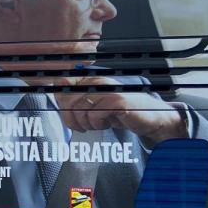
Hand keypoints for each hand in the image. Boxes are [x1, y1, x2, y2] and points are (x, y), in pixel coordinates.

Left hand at [53, 77, 187, 143]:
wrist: (149, 118)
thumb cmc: (120, 113)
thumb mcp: (95, 106)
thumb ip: (78, 101)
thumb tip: (58, 100)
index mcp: (90, 80)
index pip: (63, 85)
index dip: (61, 101)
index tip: (69, 115)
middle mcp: (98, 81)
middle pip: (68, 99)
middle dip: (71, 118)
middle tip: (81, 127)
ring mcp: (108, 90)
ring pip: (80, 109)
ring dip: (86, 123)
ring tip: (97, 125)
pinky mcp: (117, 101)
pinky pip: (94, 115)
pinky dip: (97, 124)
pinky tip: (106, 124)